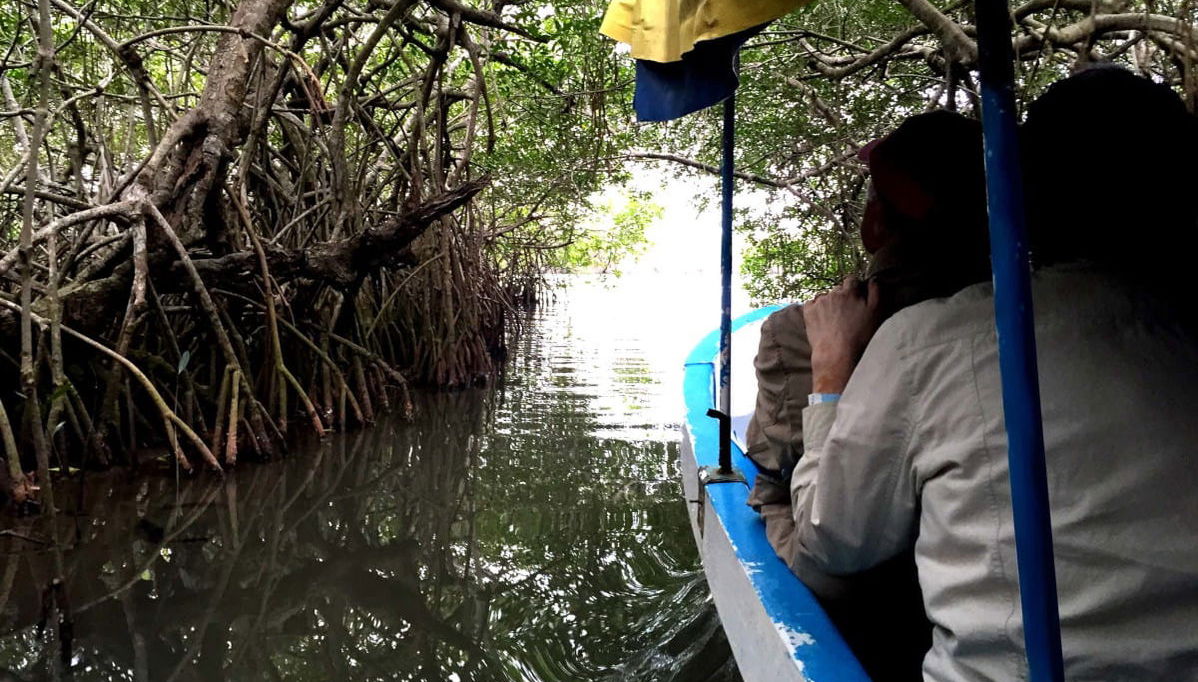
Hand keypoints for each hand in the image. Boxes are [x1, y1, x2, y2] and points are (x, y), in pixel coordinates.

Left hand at [803, 276, 880, 393]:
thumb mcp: (876, 312)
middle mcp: (833, 293)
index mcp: (850, 291)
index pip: (852, 280)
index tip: (856, 299)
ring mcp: (819, 302)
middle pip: (838, 289)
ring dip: (830, 303)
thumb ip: (875, 291)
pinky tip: (823, 320)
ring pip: (825, 296)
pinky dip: (816, 308)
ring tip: (834, 319)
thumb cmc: (860, 335)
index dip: (855, 289)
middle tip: (846, 313)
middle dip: (842, 297)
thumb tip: (872, 279)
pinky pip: (812, 303)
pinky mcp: (808, 311)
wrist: (837, 354)